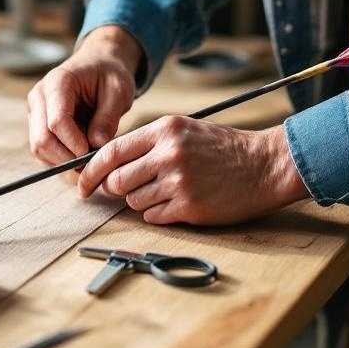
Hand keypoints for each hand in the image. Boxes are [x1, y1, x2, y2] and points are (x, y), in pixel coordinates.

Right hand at [28, 26, 141, 175]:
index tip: (94, 152)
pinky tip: (80, 152)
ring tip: (88, 155)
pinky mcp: (37, 124)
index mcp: (57, 83)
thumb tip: (96, 144)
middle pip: (42, 139)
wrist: (97, 64)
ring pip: (39, 149)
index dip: (74, 143)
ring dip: (63, 159)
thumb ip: (108, 117)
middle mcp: (39, 98)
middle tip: (92, 162)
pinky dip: (60, 158)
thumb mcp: (118, 91)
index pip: (56, 122)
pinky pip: (43, 150)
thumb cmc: (109, 74)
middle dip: (67, 157)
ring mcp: (34, 112)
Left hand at [76, 116, 309, 224]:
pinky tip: (178, 202)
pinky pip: (153, 216)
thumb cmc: (222, 149)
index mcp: (164, 131)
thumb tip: (108, 167)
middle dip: (117, 189)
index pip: (110, 152)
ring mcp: (178, 181)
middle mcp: (168, 154)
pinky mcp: (189, 206)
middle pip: (117, 180)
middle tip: (133, 188)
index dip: (90, 171)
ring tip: (167, 190)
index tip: (82, 184)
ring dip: (141, 201)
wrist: (266, 165)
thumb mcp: (183, 131)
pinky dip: (158, 213)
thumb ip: (146, 145)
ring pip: (133, 200)